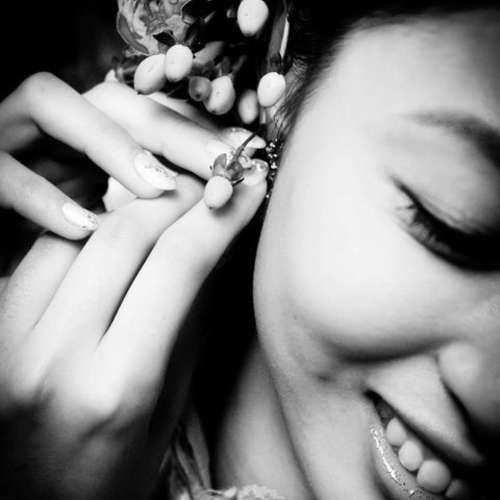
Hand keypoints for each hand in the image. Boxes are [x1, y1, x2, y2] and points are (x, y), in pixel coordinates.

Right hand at [0, 72, 222, 239]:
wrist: (6, 261)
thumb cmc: (63, 248)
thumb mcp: (114, 222)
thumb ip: (155, 208)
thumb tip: (222, 206)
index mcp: (92, 136)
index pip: (149, 113)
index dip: (194, 130)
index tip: (240, 158)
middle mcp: (54, 126)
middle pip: (113, 100)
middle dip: (169, 128)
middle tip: (218, 164)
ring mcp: (9, 138)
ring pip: (51, 103)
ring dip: (110, 143)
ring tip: (159, 187)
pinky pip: (0, 170)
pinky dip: (40, 195)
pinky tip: (84, 228)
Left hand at [0, 167, 266, 499]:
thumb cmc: (111, 476)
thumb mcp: (168, 409)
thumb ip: (193, 324)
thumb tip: (223, 253)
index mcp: (115, 387)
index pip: (178, 266)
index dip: (220, 218)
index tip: (248, 190)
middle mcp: (52, 355)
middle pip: (125, 234)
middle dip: (178, 197)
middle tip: (211, 185)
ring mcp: (7, 339)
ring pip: (77, 232)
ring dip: (129, 204)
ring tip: (168, 199)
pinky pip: (41, 252)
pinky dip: (85, 226)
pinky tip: (115, 224)